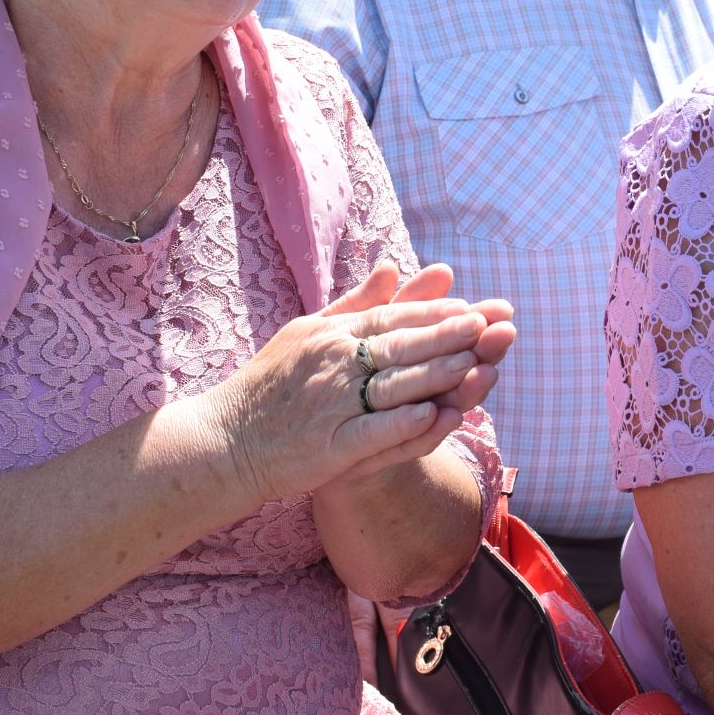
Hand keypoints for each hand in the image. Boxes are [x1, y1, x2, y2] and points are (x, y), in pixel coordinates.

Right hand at [215, 263, 514, 503]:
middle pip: (398, 346)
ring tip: (474, 365)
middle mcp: (332, 364)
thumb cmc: (270, 384)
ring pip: (392, 386)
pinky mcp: (327, 448)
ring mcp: (330, 406)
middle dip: (446, 336)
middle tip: (487, 326)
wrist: (227, 439)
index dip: (434, 312)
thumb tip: (392, 266)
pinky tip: (435, 417)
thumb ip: (355, 304)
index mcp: (331, 335)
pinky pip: (371, 434)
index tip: (472, 307)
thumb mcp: (307, 332)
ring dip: (435, 375)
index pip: (391, 318)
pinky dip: (403, 424)